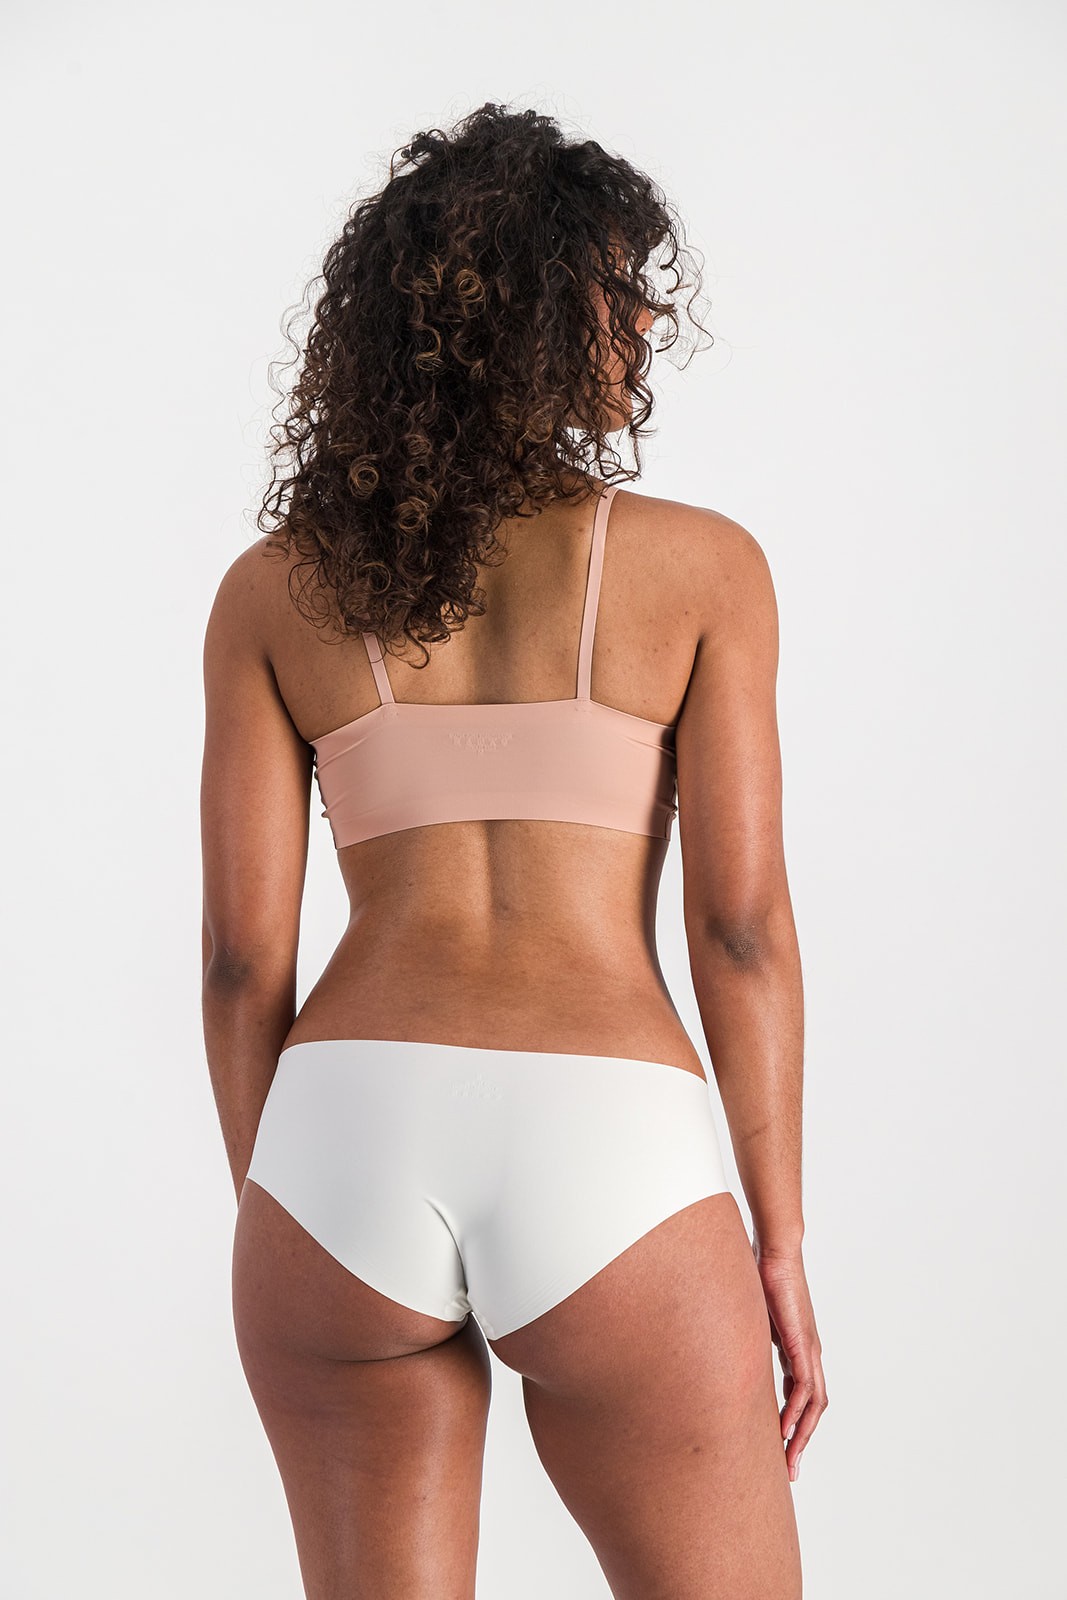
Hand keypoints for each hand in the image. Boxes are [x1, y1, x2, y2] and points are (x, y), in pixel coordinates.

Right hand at [755, 1248, 826, 1481]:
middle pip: (813, 1408)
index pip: (801, 1396)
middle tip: (789, 1469)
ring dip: (802, 1434)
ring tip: (789, 1459)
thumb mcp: (752, 1318)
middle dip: (801, 1441)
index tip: (780, 1449)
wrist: (776, 1251)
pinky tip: (786, 1427)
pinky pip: (805, 1386)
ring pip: (814, 1403)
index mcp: (797, 1349)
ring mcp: (809, 1348)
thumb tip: (724, 1351)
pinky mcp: (803, 1342)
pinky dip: (798, 1410)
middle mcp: (808, 1353)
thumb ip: (747, 1339)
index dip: (794, 1424)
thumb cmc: (762, 1275)